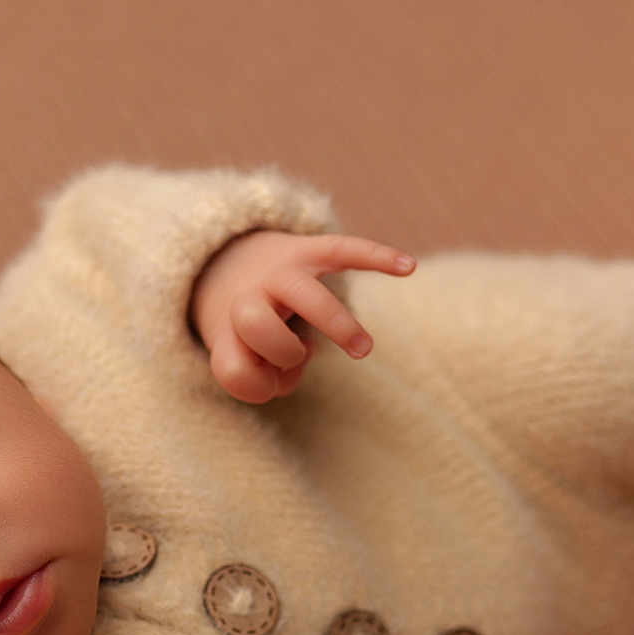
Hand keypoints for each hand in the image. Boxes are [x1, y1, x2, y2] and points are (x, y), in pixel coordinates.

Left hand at [189, 230, 415, 402]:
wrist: (228, 262)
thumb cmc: (242, 328)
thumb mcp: (233, 358)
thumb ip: (256, 380)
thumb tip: (305, 353)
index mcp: (225, 327)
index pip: (235, 371)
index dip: (256, 384)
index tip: (267, 374)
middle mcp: (248, 295)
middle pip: (258, 327)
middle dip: (282, 353)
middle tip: (301, 356)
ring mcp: (280, 270)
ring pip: (309, 298)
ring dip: (339, 327)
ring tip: (362, 351)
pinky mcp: (308, 250)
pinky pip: (345, 249)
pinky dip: (377, 258)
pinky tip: (408, 268)